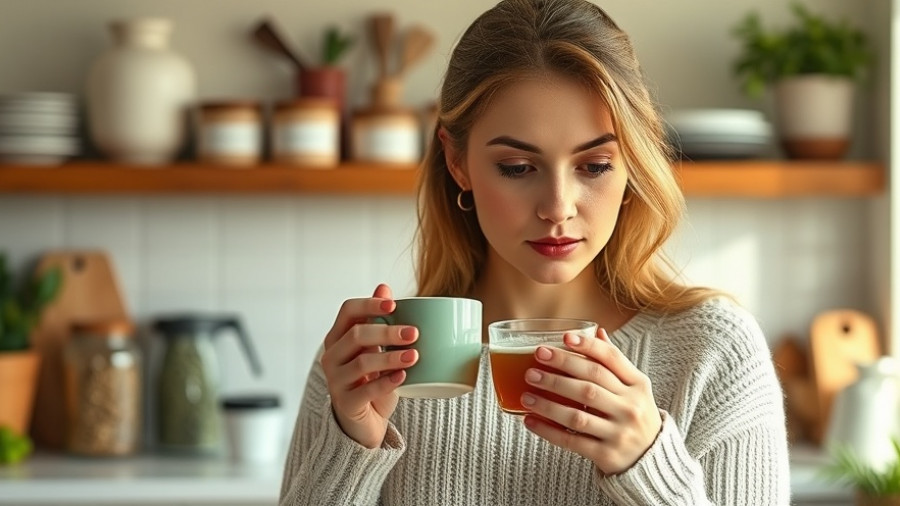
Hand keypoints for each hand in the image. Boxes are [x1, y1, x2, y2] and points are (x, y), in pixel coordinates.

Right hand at [320, 283, 418, 448]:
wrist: (366, 421)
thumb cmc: (373, 379)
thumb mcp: (378, 348)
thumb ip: (379, 321)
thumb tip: (384, 287)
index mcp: (339, 337)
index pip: (348, 311)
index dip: (369, 305)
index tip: (394, 305)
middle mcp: (332, 356)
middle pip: (356, 335)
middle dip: (387, 332)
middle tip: (414, 333)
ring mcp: (336, 381)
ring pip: (361, 363)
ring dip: (390, 357)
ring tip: (415, 355)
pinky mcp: (345, 403)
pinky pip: (365, 391)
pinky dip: (386, 382)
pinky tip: (403, 377)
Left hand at [520, 328, 662, 474]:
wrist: (650, 458)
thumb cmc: (634, 414)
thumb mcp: (633, 388)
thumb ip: (614, 363)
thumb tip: (598, 330)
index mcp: (637, 385)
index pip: (611, 359)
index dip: (587, 346)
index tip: (563, 337)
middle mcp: (631, 407)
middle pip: (591, 383)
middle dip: (559, 371)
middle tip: (534, 365)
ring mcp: (619, 432)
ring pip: (577, 414)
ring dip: (547, 404)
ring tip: (526, 395)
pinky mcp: (606, 455)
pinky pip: (571, 440)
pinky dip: (548, 430)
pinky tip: (530, 421)